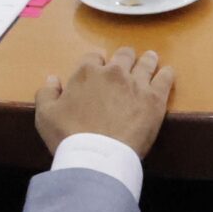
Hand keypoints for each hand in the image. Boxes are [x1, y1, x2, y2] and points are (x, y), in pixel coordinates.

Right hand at [36, 47, 175, 156]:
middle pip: (123, 55)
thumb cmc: (68, 136)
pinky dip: (166, 74)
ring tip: (150, 59)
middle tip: (127, 62)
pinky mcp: (155, 98)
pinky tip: (167, 73)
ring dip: (147, 60)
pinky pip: (165, 78)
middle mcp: (113, 72)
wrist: (97, 156)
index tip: (99, 69)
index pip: (93, 56)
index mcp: (87, 72)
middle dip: (124, 58)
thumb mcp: (45, 115)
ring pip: (146, 63)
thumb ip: (46, 93)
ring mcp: (136, 83)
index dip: (96, 62)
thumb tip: (52, 78)